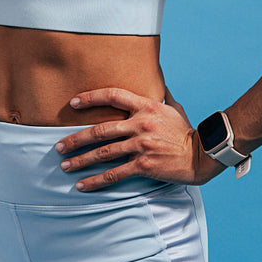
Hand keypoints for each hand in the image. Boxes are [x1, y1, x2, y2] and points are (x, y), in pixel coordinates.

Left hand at [54, 87, 227, 190]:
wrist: (202, 155)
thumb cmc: (185, 131)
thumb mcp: (173, 107)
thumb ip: (160, 93)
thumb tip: (155, 76)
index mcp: (146, 106)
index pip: (113, 94)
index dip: (91, 97)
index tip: (73, 103)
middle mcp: (141, 124)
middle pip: (100, 129)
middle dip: (76, 138)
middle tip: (59, 146)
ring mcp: (142, 146)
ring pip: (103, 153)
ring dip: (80, 160)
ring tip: (65, 166)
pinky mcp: (144, 166)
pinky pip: (114, 174)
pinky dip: (95, 181)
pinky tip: (82, 185)